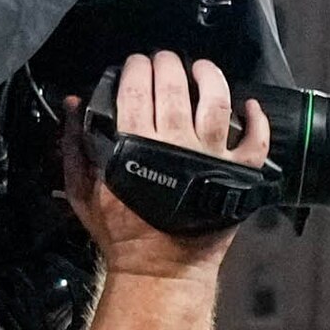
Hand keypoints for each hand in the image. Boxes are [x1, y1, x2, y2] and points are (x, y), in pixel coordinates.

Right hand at [68, 52, 271, 276]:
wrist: (160, 270)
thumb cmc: (121, 232)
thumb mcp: (83, 190)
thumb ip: (74, 145)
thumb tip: (72, 102)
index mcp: (136, 146)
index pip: (137, 90)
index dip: (136, 69)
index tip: (136, 63)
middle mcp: (177, 146)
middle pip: (175, 89)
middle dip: (167, 65)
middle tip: (164, 59)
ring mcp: (211, 159)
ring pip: (216, 104)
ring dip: (210, 77)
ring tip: (201, 68)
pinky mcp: (237, 176)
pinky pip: (256, 142)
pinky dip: (257, 120)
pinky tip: (249, 105)